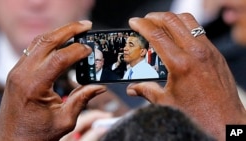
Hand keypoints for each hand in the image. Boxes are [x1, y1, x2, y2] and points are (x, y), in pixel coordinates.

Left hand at [0, 21, 105, 140]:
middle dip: (69, 30)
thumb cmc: (36, 135)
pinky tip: (61, 41)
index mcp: (34, 86)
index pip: (60, 58)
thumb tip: (99, 86)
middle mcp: (22, 74)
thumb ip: (82, 99)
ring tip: (76, 30)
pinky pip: (33, 49)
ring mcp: (18, 71)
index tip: (90, 49)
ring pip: (39, 41)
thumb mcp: (65, 120)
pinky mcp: (18, 72)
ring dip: (59, 33)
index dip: (78, 50)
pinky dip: (49, 41)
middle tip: (86, 25)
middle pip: (47, 41)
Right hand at [127, 12, 245, 139]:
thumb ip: (146, 90)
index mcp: (180, 64)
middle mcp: (196, 52)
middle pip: (171, 20)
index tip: (134, 22)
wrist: (225, 122)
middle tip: (145, 21)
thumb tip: (133, 88)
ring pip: (188, 20)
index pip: (156, 34)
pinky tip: (178, 37)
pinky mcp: (216, 54)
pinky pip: (199, 31)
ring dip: (171, 18)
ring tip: (160, 24)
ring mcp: (209, 51)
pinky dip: (185, 27)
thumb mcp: (166, 102)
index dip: (141, 25)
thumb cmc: (198, 115)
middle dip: (154, 16)